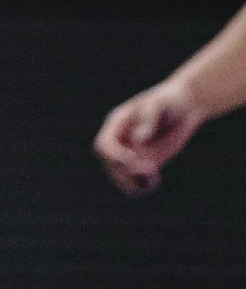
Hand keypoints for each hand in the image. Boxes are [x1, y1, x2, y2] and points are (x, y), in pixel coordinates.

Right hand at [95, 76, 203, 194]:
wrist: (185, 106)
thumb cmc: (169, 101)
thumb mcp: (158, 106)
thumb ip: (147, 120)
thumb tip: (138, 140)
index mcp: (118, 124)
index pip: (104, 146)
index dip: (115, 157)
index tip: (134, 159)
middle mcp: (122, 140)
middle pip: (110, 164)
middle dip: (125, 172)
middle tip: (149, 169)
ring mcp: (134, 153)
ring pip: (121, 177)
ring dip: (132, 183)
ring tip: (153, 177)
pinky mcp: (148, 162)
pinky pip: (137, 181)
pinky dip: (143, 187)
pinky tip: (156, 180)